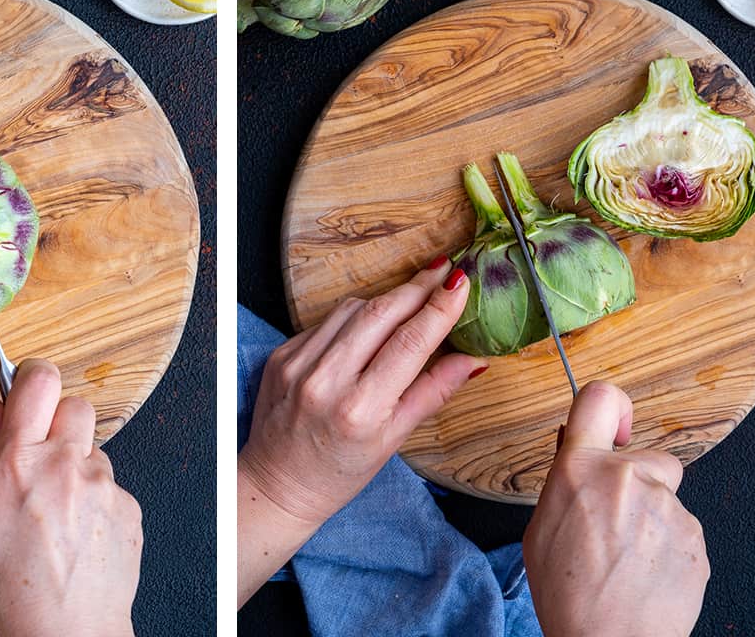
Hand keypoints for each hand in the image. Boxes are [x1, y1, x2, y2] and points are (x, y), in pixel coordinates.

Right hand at [0, 361, 141, 636]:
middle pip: (74, 404)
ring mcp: (103, 483)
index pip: (39, 378)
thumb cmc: (12, 584)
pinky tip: (80, 534)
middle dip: (59, 423)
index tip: (29, 388)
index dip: (33, 377)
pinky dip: (97, 501)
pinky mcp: (130, 504)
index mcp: (19, 461)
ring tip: (59, 514)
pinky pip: (112, 485)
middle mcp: (66, 463)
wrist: (67, 631)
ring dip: (78, 468)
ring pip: (94, 450)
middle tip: (43, 458)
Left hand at [237, 258, 485, 605]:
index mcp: (360, 409)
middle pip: (379, 314)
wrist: (278, 483)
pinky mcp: (281, 354)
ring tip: (415, 292)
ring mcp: (297, 364)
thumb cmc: (341, 471)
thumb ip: (433, 392)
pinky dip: (354, 316)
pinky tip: (371, 322)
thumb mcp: (395, 440)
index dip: (438, 307)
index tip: (461, 282)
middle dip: (416, 287)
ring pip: (351, 309)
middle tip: (444, 270)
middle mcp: (325, 381)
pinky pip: (326, 322)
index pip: (409, 342)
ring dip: (387, 297)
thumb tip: (476, 360)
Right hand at [524, 382, 709, 636]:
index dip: (612, 406)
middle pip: (648, 457)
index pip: (599, 398)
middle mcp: (627, 478)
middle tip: (614, 522)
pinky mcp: (696, 537)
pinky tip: (646, 573)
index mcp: (580, 470)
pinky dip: (668, 547)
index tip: (615, 425)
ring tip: (627, 560)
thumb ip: (565, 484)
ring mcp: (667, 507)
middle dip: (638, 482)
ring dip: (652, 520)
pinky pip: (683, 530)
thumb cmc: (568, 595)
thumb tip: (578, 459)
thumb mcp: (539, 528)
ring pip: (666, 499)